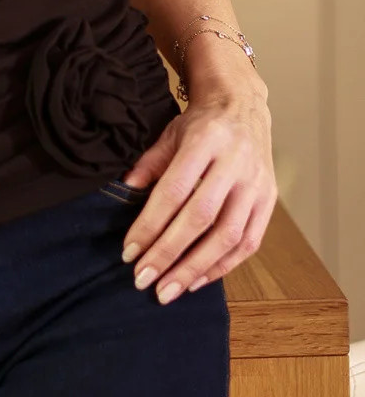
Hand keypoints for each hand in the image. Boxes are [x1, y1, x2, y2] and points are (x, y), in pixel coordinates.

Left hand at [118, 89, 275, 304]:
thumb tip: (126, 190)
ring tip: (168, 289)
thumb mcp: (170, 133)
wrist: (243, 106)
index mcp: (205, 141)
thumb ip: (150, 163)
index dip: (150, 224)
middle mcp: (234, 164)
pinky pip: (248, 243)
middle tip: (143, 279)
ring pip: (227, 236)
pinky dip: (222, 266)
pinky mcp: (269, 201)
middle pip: (200, 218)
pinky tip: (197, 280)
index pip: (174, 191)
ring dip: (195, 268)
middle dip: (169, 254)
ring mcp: (256, 185)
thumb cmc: (201, 124)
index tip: (129, 251)